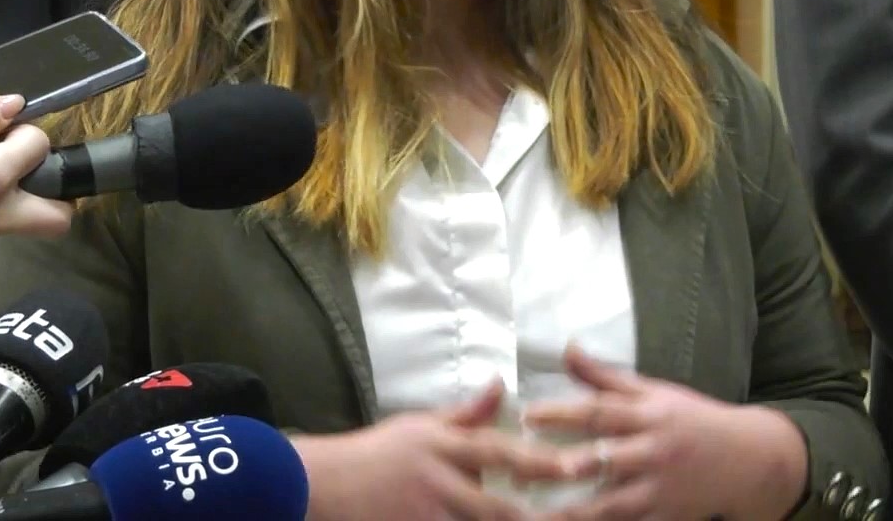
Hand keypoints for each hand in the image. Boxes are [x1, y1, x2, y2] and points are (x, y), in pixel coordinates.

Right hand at [292, 378, 575, 519]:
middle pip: (493, 506)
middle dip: (530, 518)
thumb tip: (501, 384)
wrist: (318, 484)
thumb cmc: (375, 454)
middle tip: (574, 518)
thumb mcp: (419, 426)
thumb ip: (466, 414)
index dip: (535, 458)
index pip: (496, 450)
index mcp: (440, 446)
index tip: (571, 465)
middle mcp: (435, 482)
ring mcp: (421, 515)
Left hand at [524, 344, 808, 520]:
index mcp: (648, 416)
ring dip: (573, 512)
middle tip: (519, 473)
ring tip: (536, 515)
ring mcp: (659, 490)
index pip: (600, 412)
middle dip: (561, 468)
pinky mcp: (665, 518)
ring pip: (611, 505)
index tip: (527, 416)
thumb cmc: (692, 419)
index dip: (563, 414)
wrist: (748, 460)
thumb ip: (606, 378)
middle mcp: (653, 453)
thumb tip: (567, 349)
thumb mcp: (655, 392)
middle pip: (602, 460)